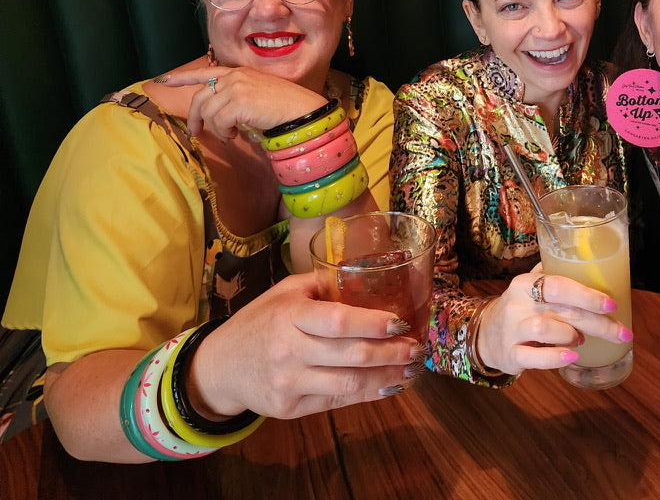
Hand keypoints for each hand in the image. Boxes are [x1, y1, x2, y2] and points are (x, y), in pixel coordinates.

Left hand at [160, 66, 327, 140]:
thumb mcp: (257, 95)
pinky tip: (235, 136)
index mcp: (238, 72)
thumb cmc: (285, 107)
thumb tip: (219, 114)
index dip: (182, 77)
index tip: (163, 80)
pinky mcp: (238, 102)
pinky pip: (218, 122)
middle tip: (196, 133)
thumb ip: (237, 97)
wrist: (302, 111)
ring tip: (229, 136)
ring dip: (216, 129)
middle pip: (200, 97)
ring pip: (208, 113)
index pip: (205, 72)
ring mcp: (236, 88)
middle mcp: (234, 77)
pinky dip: (223, 133)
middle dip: (194, 117)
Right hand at [189, 272, 423, 419]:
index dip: (372, 322)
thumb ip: (321, 284)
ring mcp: (289, 383)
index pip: (337, 320)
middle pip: (351, 355)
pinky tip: (388, 385)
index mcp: (289, 315)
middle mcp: (288, 351)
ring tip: (410, 368)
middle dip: (391, 353)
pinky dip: (368, 394)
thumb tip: (367, 274)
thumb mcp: (282, 293)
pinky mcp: (290, 408)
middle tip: (416, 347)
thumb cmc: (258, 323)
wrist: (219, 368)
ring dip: (387, 377)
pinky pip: (337, 401)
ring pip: (349, 384)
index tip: (400, 321)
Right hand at [474, 265, 632, 374]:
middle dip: (596, 321)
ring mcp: (512, 329)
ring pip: (544, 328)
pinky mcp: (510, 354)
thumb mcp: (531, 288)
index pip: (559, 284)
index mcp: (527, 283)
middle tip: (620, 332)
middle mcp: (518, 303)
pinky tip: (571, 357)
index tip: (612, 303)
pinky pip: (533, 356)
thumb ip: (556, 276)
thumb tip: (596, 268)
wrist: (484, 334)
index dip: (587, 294)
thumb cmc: (519, 309)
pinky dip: (555, 357)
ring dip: (571, 334)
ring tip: (581, 340)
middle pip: (561, 308)